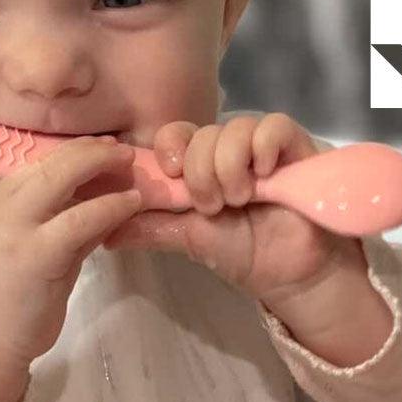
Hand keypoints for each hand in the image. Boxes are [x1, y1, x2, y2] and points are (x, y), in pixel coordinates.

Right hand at [0, 136, 141, 364]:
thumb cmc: (9, 302)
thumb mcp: (31, 249)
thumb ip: (59, 222)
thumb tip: (99, 200)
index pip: (35, 163)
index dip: (73, 152)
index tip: (101, 149)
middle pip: (49, 161)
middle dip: (90, 150)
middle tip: (121, 151)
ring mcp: (12, 227)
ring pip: (62, 179)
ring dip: (102, 168)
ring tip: (132, 170)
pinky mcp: (36, 253)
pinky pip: (80, 219)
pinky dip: (110, 207)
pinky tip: (131, 205)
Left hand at [103, 113, 362, 307]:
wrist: (294, 275)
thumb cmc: (247, 255)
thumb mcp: (189, 240)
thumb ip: (151, 229)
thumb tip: (105, 233)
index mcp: (203, 166)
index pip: (175, 135)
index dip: (170, 149)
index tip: (173, 177)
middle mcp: (231, 150)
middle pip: (202, 134)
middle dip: (201, 174)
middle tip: (215, 207)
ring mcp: (263, 147)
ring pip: (234, 128)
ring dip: (230, 168)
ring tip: (242, 200)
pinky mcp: (296, 146)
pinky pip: (273, 125)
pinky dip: (262, 148)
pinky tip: (264, 175)